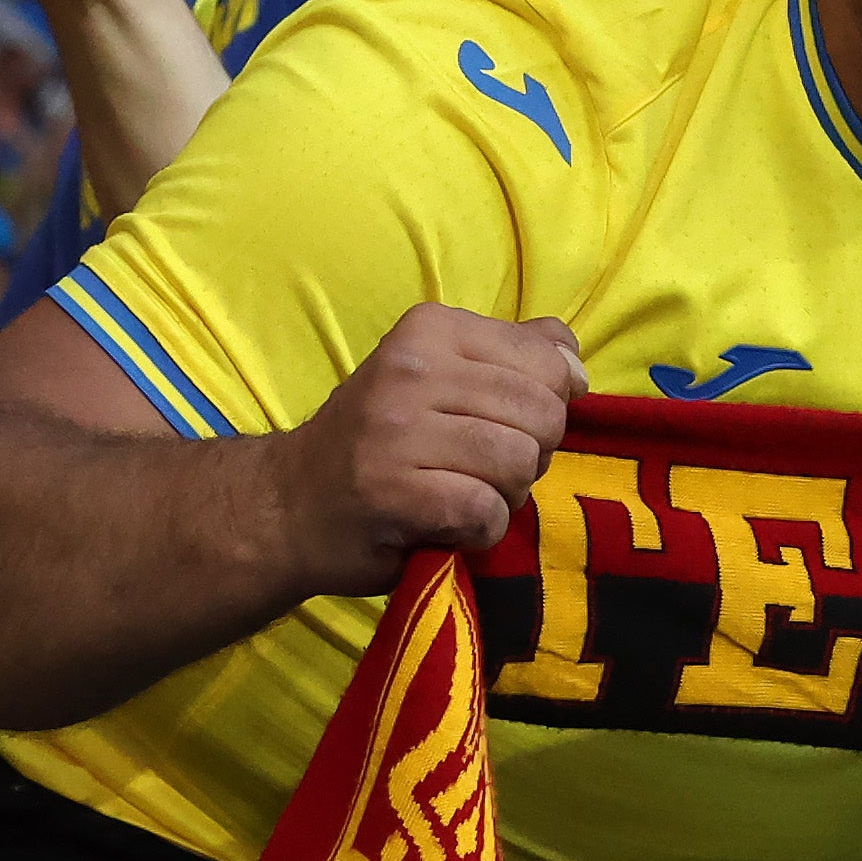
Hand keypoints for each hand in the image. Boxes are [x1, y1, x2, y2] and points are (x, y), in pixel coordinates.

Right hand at [276, 303, 578, 583]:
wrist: (288, 505)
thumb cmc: (377, 443)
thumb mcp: (438, 377)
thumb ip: (511, 357)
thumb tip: (573, 361)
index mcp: (430, 329)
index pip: (545, 361)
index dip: (546, 406)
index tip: (501, 426)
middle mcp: (412, 368)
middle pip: (541, 414)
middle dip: (530, 455)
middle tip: (479, 471)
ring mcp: (398, 430)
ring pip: (519, 462)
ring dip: (505, 496)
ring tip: (462, 496)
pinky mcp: (396, 492)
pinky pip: (487, 511)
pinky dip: (481, 530)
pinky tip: (447, 526)